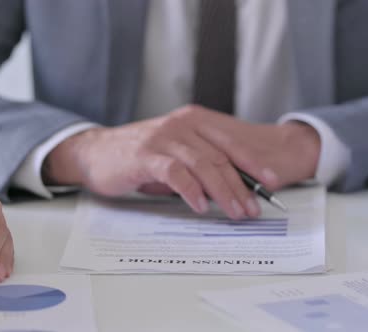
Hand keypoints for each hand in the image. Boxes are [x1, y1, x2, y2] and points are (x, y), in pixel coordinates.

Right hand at [44, 105, 320, 218]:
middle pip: (221, 156)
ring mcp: (163, 138)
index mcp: (194, 120)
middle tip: (254, 208)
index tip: (272, 182)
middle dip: (241, 185)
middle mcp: (182, 124)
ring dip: (223, 191)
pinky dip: (191, 191)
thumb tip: (231, 187)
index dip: (254, 162)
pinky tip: (200, 206)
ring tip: (235, 212)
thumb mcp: (175, 153)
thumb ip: (201, 163)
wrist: (96, 152)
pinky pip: (176, 173)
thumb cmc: (139, 156)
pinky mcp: (146, 155)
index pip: (231, 142)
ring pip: (203, 164)